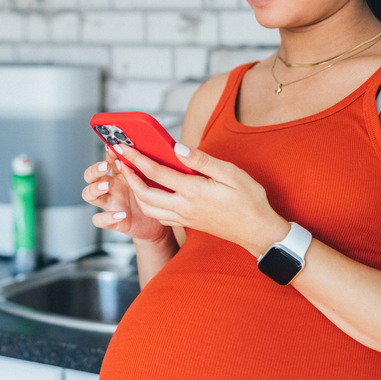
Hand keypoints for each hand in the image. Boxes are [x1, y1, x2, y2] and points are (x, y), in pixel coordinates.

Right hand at [81, 147, 173, 243]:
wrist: (159, 223)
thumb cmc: (158, 197)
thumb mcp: (156, 179)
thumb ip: (154, 167)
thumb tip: (166, 149)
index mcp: (121, 174)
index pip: (107, 159)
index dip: (108, 153)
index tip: (113, 146)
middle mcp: (111, 187)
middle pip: (90, 175)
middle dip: (94, 169)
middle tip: (105, 166)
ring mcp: (110, 203)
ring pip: (88, 194)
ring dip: (94, 188)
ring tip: (106, 186)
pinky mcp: (112, 220)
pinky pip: (99, 219)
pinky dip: (106, 217)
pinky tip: (120, 214)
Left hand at [115, 142, 289, 256]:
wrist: (258, 232)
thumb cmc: (249, 201)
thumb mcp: (231, 174)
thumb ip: (202, 161)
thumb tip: (177, 148)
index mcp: (193, 192)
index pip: (156, 172)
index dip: (136, 158)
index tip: (123, 147)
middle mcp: (183, 207)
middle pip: (144, 193)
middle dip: (129, 176)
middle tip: (121, 160)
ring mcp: (184, 218)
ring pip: (149, 208)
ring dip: (136, 191)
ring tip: (132, 175)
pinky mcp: (187, 223)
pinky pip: (160, 216)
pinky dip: (149, 204)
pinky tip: (150, 193)